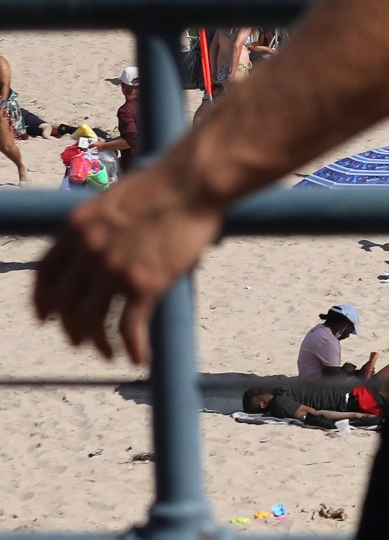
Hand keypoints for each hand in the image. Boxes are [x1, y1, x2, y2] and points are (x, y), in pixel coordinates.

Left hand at [33, 161, 224, 363]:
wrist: (194, 181)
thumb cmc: (166, 183)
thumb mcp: (115, 200)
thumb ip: (101, 226)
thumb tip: (108, 243)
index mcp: (76, 228)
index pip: (44, 275)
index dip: (42, 302)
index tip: (46, 317)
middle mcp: (88, 252)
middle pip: (64, 304)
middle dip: (69, 328)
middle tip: (80, 341)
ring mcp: (114, 269)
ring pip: (91, 321)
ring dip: (98, 343)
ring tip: (108, 352)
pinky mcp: (145, 283)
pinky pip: (130, 327)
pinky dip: (133, 348)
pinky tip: (138, 358)